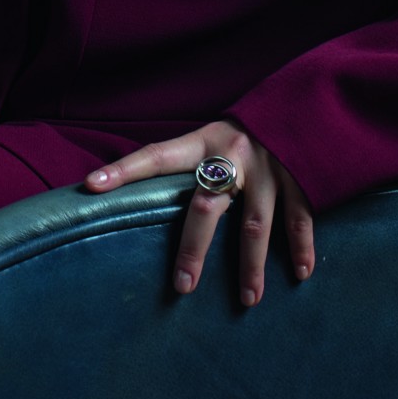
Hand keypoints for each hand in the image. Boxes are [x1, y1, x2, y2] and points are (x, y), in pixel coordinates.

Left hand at [84, 122, 315, 307]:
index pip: (156, 155)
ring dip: (251, 265)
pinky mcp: (302, 179)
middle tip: (182, 286)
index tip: (91, 185)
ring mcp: (270, 169)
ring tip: (248, 299)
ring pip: (256, 224)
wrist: (305, 99)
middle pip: (207, 206)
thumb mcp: (214, 136)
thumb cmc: (247, 130)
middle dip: (193, 248)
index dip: (124, 169)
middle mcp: (234, 154)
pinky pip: (299, 219)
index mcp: (204, 140)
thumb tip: (148, 193)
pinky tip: (300, 274)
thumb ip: (192, 164)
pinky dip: (302, 248)